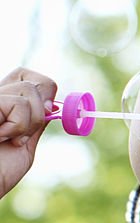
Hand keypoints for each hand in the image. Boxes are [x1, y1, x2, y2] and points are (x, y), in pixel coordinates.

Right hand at [0, 69, 57, 197]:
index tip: (46, 113)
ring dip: (28, 122)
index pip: (27, 77)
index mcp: (2, 106)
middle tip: (26, 132)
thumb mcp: (23, 146)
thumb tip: (51, 105)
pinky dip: (18, 125)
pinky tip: (0, 138)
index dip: (44, 92)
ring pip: (28, 89)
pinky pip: (18, 103)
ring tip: (7, 140)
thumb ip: (34, 125)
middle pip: (29, 76)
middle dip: (41, 105)